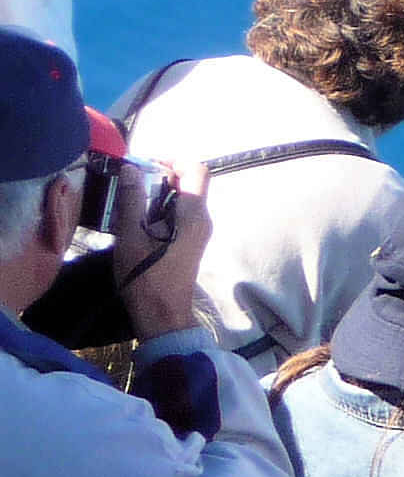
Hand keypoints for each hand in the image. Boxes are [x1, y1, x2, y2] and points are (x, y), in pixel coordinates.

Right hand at [113, 160, 210, 341]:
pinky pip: (177, 215)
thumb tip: (130, 169)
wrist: (162, 315)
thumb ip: (131, 201)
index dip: (173, 161)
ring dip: (155, 196)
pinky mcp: (189, 242)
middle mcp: (202, 220)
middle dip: (158, 178)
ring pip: (181, 200)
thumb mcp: (130, 237)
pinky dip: (158, 211)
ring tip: (127, 204)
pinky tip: (134, 221)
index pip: (197, 170)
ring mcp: (198, 232)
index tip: (145, 166)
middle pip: (188, 183)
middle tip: (128, 185)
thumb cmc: (146, 279)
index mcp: (194, 216)